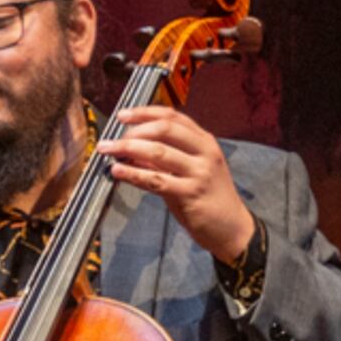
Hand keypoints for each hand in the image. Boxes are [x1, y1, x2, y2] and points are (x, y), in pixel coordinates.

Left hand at [97, 106, 258, 263]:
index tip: (123, 115)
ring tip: (108, 151)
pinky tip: (118, 172)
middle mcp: (205, 152)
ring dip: (128, 149)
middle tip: (112, 140)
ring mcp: (199, 172)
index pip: (172, 116)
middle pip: (165, 129)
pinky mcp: (191, 194)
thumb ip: (166, 157)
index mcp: (205, 141)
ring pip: (158, 152)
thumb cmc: (208, 197)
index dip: (144, 113)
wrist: (232, 228)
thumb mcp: (193, 169)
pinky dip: (133, 174)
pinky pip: (156, 180)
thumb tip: (132, 150)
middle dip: (133, 132)